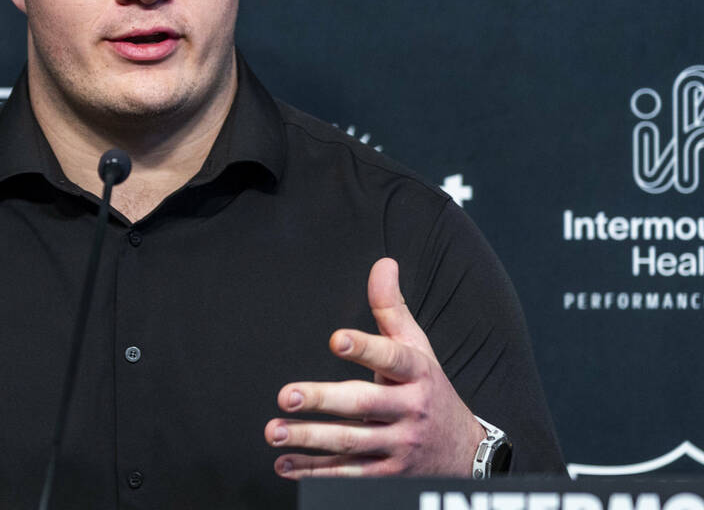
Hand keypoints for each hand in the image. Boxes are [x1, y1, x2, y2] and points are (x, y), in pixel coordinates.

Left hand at [266, 257, 484, 476]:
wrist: (463, 451)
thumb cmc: (428, 388)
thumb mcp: (418, 348)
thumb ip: (392, 308)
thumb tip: (383, 263)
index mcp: (418, 373)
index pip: (392, 357)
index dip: (365, 348)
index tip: (336, 339)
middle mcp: (410, 410)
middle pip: (364, 404)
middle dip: (323, 400)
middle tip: (285, 395)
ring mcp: (400, 446)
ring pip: (351, 442)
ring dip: (309, 438)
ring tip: (273, 430)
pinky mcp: (388, 474)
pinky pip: (348, 473)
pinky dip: (314, 471)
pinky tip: (284, 464)